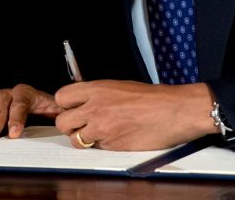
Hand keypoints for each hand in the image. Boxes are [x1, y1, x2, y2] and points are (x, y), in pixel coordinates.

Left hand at [53, 80, 215, 150]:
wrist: (173, 111)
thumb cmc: (152, 98)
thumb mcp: (120, 86)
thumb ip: (98, 94)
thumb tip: (83, 101)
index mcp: (97, 89)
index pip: (62, 97)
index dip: (66, 105)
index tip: (73, 107)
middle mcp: (95, 109)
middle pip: (63, 122)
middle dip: (70, 125)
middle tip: (83, 124)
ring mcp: (102, 129)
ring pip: (76, 140)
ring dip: (83, 139)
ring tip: (100, 132)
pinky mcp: (111, 145)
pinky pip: (96, 148)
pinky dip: (102, 145)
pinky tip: (116, 137)